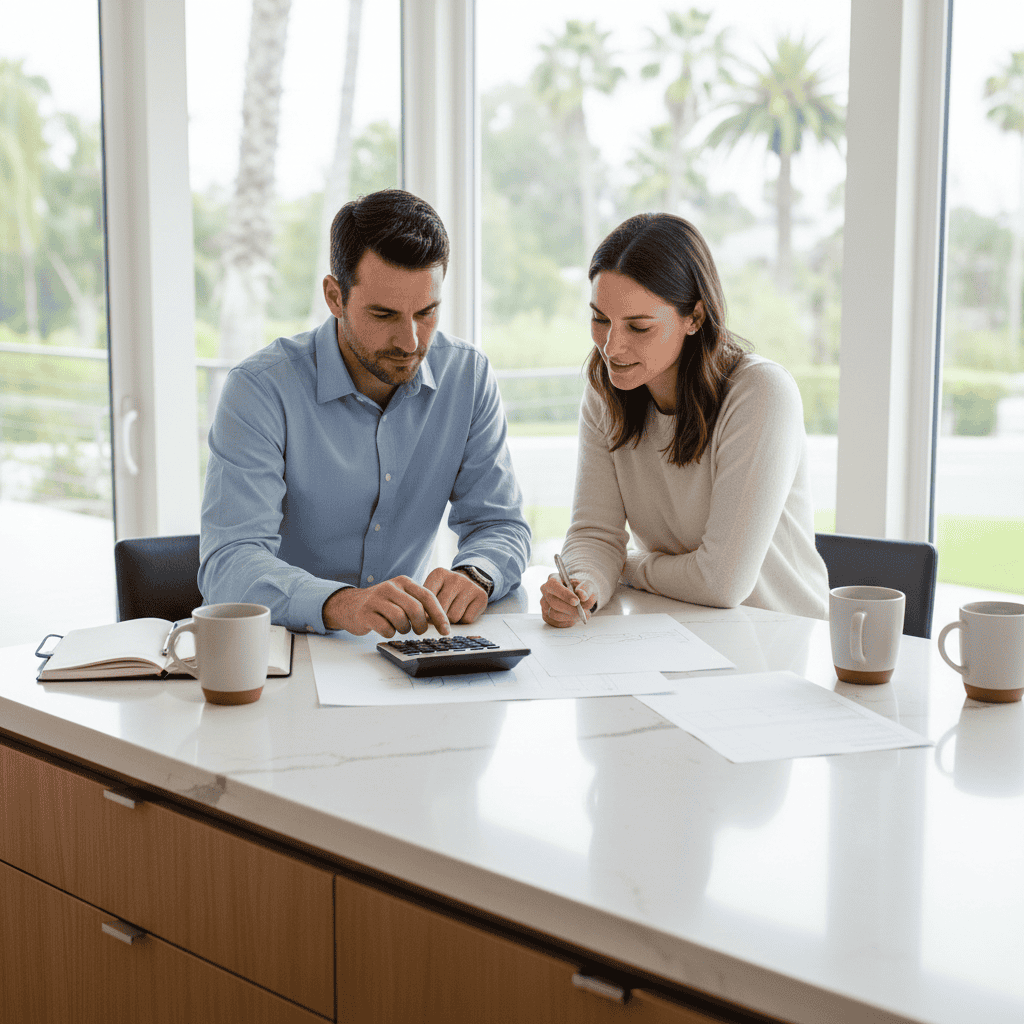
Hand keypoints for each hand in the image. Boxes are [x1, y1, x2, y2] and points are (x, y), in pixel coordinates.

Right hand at [322, 577, 450, 636]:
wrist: (350, 605)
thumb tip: (441, 623)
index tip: (446, 630)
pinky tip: (385, 629)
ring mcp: (376, 599)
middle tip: (418, 631)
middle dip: (420, 625)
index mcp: (403, 581)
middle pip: (415, 609)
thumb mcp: (401, 597)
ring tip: (399, 628)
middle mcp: (390, 587)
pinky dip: (389, 633)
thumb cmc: (383, 604)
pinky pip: (385, 628)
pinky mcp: (365, 613)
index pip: (427, 597)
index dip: (439, 615)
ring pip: (400, 619)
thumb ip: (419, 604)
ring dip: (403, 629)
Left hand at [423, 567, 488, 624]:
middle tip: (443, 612)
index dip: (426, 612)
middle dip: (440, 617)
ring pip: (454, 617)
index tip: (426, 615)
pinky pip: (468, 619)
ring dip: (452, 620)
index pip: (427, 600)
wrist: (468, 584)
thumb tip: (426, 620)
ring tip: (453, 610)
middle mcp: (455, 577)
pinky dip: (464, 620)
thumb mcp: (432, 591)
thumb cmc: (444, 592)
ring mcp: (470, 585)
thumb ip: (425, 604)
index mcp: (438, 574)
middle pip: (441, 610)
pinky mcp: (482, 596)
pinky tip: (464, 610)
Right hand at [540, 573, 595, 627]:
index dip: (564, 594)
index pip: (554, 585)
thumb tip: (583, 595)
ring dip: (570, 616)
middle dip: (570, 609)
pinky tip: (574, 616)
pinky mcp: (546, 616)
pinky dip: (568, 621)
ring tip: (581, 613)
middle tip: (583, 612)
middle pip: (554, 602)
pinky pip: (556, 622)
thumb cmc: (581, 589)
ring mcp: (544, 604)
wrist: (579, 596)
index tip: (577, 601)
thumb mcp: (588, 585)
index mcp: (554, 579)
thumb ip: (586, 589)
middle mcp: (546, 591)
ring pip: (554, 614)